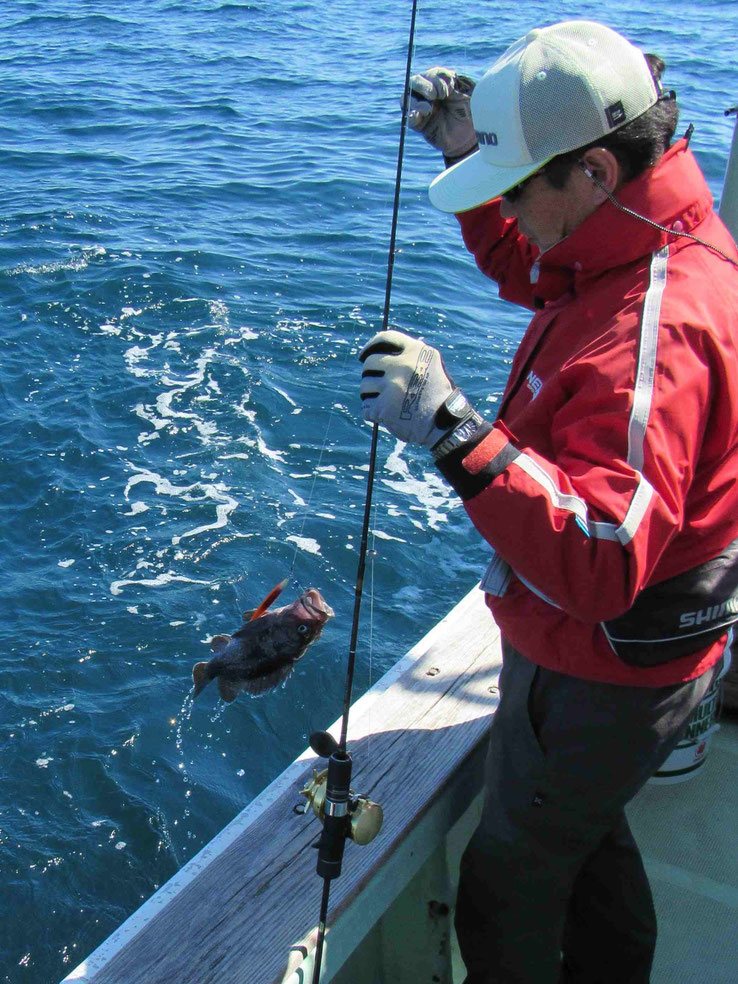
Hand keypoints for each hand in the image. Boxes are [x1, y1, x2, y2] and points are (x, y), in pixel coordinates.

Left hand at [359, 330, 477, 450]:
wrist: (444, 424)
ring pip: (365, 385)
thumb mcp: (431, 365)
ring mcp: (392, 386)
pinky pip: (366, 406)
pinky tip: (385, 416)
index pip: (385, 338)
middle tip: (377, 386)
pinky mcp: (384, 407)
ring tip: (386, 403)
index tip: (363, 356)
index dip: (371, 346)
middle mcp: (403, 365)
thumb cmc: (437, 396)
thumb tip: (379, 351)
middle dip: (370, 375)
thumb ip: (409, 355)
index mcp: (416, 351)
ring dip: (370, 395)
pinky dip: (373, 412)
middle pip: (369, 363)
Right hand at [407, 67, 476, 161]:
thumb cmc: (472, 114)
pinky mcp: (420, 124)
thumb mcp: (469, 95)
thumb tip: (440, 85)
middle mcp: (430, 93)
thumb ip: (455, 86)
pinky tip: (417, 117)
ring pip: (408, 98)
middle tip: (433, 96)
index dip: (435, 79)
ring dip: (414, 102)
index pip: (433, 74)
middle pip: (416, 82)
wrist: (470, 138)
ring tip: (428, 110)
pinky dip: (410, 116)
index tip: (445, 90)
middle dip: (422, 86)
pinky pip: (409, 118)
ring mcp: (423, 107)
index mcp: (442, 83)